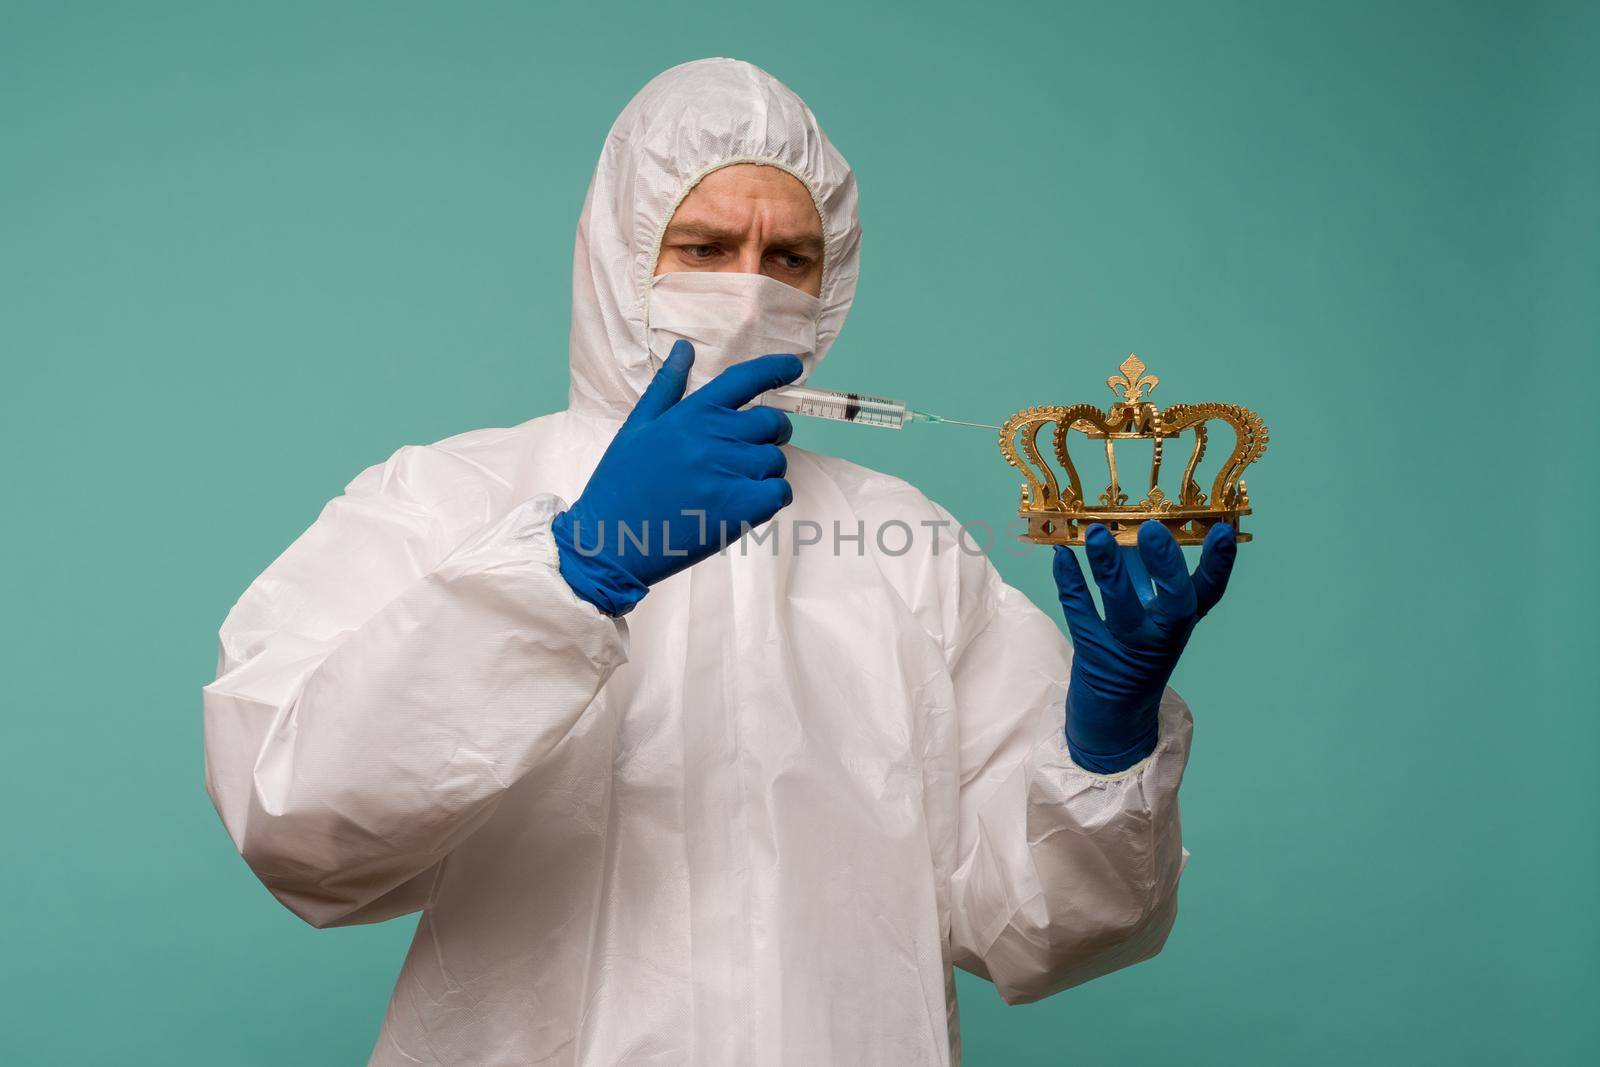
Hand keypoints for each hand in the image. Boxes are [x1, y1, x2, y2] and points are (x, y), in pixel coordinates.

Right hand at [552, 340, 800, 614]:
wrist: (611, 540)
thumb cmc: (621, 483)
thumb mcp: (637, 427)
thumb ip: (667, 386)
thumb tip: (685, 349)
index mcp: (691, 414)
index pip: (746, 379)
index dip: (776, 369)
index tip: (794, 367)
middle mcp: (714, 437)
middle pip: (772, 423)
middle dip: (772, 432)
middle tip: (751, 449)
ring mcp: (729, 473)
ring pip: (776, 460)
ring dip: (765, 470)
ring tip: (733, 485)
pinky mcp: (741, 509)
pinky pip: (780, 492)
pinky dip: (771, 497)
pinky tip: (744, 504)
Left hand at [1052, 520, 1236, 772]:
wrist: (1113, 716)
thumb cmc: (1133, 650)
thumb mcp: (1148, 613)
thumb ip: (1142, 572)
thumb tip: (1129, 526)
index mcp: (1180, 622)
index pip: (1209, 592)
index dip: (1220, 564)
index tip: (1225, 531)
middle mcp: (1161, 637)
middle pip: (1174, 603)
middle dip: (1166, 566)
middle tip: (1152, 529)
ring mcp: (1128, 648)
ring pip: (1122, 608)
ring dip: (1109, 569)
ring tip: (1095, 533)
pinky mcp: (1093, 655)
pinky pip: (1080, 615)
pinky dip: (1069, 584)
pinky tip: (1059, 555)